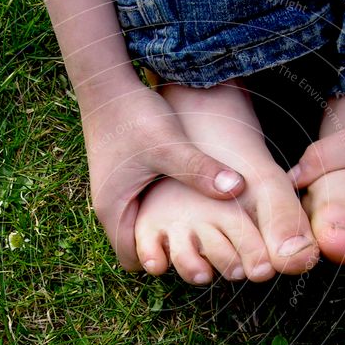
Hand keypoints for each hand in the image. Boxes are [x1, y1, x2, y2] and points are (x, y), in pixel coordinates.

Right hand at [82, 83, 245, 269]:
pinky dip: (165, 211)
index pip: (134, 261)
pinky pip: (147, 209)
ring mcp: (118, 195)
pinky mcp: (127, 181)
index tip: (192, 250)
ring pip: (145, 228)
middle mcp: (111, 208)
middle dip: (170, 249)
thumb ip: (200, 169)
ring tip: (202, 224)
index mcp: (113, 210)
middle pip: (141, 248)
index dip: (162, 262)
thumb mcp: (168, 144)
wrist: (107, 82)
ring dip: (169, 229)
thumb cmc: (132, 114)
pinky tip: (192, 200)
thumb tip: (238, 189)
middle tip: (205, 243)